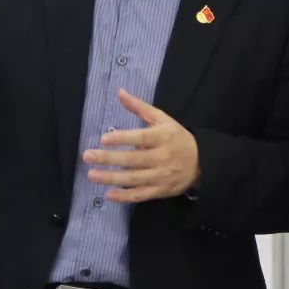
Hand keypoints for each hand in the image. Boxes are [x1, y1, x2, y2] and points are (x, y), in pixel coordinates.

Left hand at [83, 89, 200, 202]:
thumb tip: (120, 92)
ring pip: (134, 179)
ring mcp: (161, 176)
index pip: (141, 137)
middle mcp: (162, 157)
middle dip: (109, 158)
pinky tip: (109, 194)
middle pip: (133, 159)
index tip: (104, 139)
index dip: (122, 138)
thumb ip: (140, 107)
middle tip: (87, 156)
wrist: (201, 161)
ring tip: (92, 174)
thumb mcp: (162, 119)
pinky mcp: (161, 191)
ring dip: (111, 178)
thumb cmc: (177, 137)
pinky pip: (141, 195)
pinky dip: (125, 196)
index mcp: (163, 137)